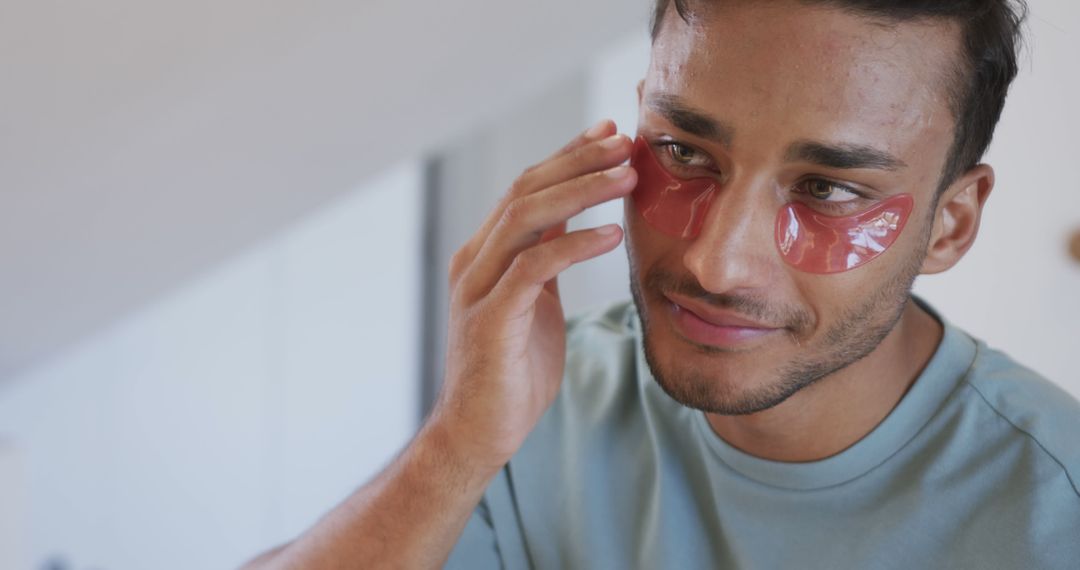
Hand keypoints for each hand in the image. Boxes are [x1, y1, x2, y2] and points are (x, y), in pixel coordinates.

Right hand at [429, 120, 635, 469]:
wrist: (480, 431)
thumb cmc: (513, 369)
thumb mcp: (535, 301)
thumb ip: (543, 259)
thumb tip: (572, 219)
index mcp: (486, 253)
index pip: (526, 187)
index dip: (568, 155)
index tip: (611, 133)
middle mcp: (476, 260)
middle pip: (526, 189)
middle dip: (579, 160)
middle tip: (627, 142)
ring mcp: (478, 287)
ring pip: (527, 217)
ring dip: (581, 190)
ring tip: (627, 177)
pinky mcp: (490, 318)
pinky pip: (534, 267)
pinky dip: (574, 245)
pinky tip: (611, 235)